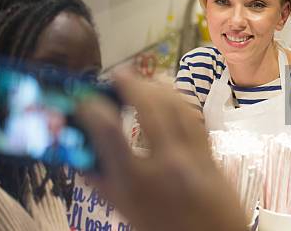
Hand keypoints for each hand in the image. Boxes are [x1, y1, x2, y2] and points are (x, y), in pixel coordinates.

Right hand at [77, 68, 245, 230]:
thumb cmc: (163, 228)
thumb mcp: (123, 209)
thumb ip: (101, 180)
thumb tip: (81, 152)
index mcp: (137, 184)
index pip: (110, 133)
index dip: (93, 109)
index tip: (85, 100)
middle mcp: (166, 163)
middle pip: (149, 107)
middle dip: (130, 84)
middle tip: (117, 74)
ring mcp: (193, 154)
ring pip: (176, 105)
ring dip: (155, 85)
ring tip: (140, 79)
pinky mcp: (210, 151)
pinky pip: (193, 114)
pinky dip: (176, 98)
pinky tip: (166, 94)